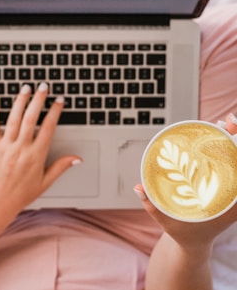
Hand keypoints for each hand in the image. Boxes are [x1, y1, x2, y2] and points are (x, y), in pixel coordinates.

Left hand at [0, 83, 80, 229]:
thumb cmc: (20, 195)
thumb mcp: (45, 182)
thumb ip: (61, 167)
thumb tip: (77, 159)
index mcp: (36, 155)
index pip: (48, 127)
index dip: (55, 111)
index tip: (59, 100)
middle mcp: (21, 148)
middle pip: (31, 118)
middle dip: (38, 100)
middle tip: (44, 86)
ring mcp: (6, 146)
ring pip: (14, 118)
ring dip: (20, 101)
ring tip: (26, 88)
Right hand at [135, 113, 236, 250]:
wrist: (194, 244)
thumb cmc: (183, 234)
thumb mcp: (168, 222)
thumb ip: (152, 207)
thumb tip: (139, 188)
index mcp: (227, 207)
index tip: (231, 133)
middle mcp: (232, 197)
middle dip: (236, 138)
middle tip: (226, 122)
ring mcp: (229, 191)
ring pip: (235, 162)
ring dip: (232, 141)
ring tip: (222, 124)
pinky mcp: (224, 187)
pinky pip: (228, 165)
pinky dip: (225, 149)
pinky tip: (217, 137)